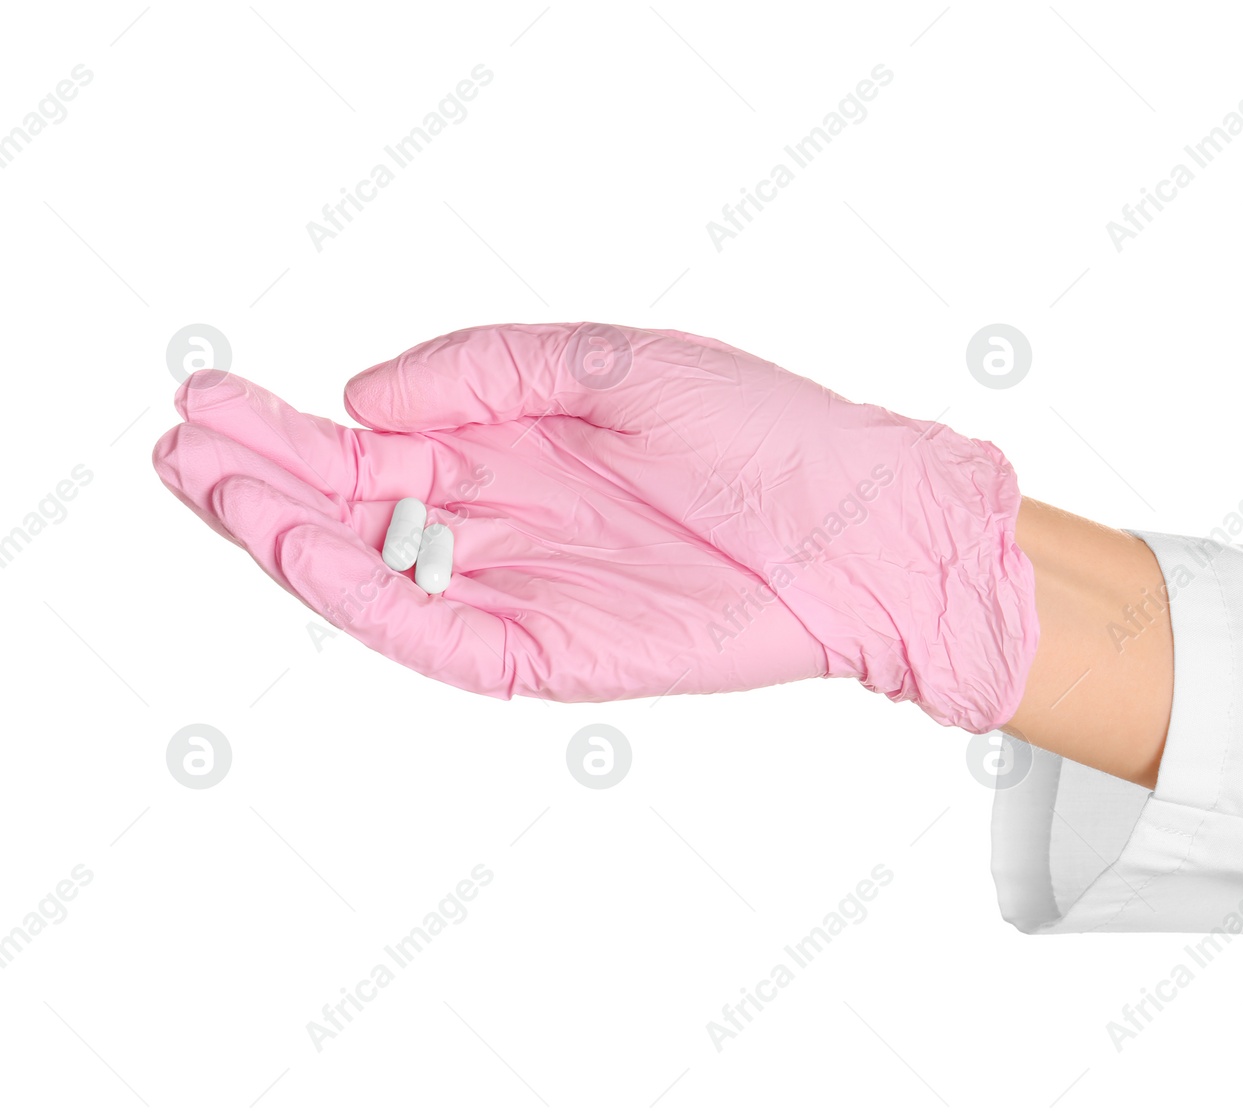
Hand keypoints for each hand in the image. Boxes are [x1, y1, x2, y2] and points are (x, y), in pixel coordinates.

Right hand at [152, 323, 1035, 730]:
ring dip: (291, 539)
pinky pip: (442, 636)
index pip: (375, 446)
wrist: (864, 522)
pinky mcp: (554, 653)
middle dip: (264, 480)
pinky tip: (308, 552)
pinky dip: (370, 601)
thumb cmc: (764, 432)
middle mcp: (507, 521)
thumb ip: (487, 369)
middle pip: (356, 511)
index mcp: (516, 448)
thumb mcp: (613, 362)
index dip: (289, 426)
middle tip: (180, 448)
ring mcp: (525, 590)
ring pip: (382, 577)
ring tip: (213, 491)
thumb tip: (364, 398)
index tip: (209, 398)